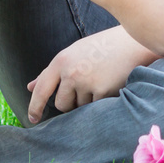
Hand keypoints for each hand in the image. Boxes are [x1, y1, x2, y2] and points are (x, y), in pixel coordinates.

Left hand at [26, 27, 152, 123]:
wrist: (133, 43)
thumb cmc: (102, 47)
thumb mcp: (74, 53)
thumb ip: (52, 72)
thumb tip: (30, 87)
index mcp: (61, 60)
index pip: (41, 90)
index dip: (34, 107)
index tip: (33, 119)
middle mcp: (71, 72)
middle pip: (61, 104)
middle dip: (70, 102)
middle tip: (86, 87)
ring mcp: (87, 82)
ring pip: (79, 107)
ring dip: (87, 101)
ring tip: (100, 80)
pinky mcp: (102, 91)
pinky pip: (95, 106)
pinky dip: (101, 100)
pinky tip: (110, 83)